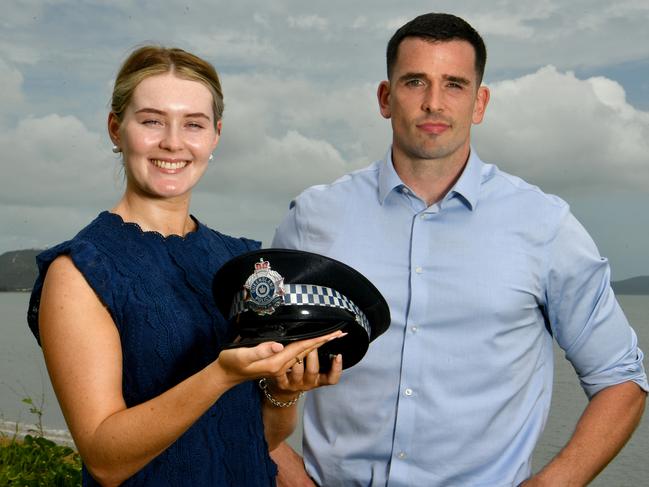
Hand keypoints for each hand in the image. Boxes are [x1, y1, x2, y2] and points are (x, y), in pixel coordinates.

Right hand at [215, 331, 344, 386]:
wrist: (226, 374)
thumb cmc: (231, 362)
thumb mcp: (242, 355)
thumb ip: (260, 350)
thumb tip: (279, 345)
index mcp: (276, 363)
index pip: (301, 348)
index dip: (317, 339)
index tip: (332, 333)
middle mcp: (282, 365)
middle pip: (308, 351)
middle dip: (325, 342)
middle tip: (341, 333)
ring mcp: (280, 366)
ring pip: (305, 354)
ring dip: (319, 344)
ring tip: (332, 336)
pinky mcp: (278, 364)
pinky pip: (297, 356)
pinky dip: (309, 349)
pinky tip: (313, 346)